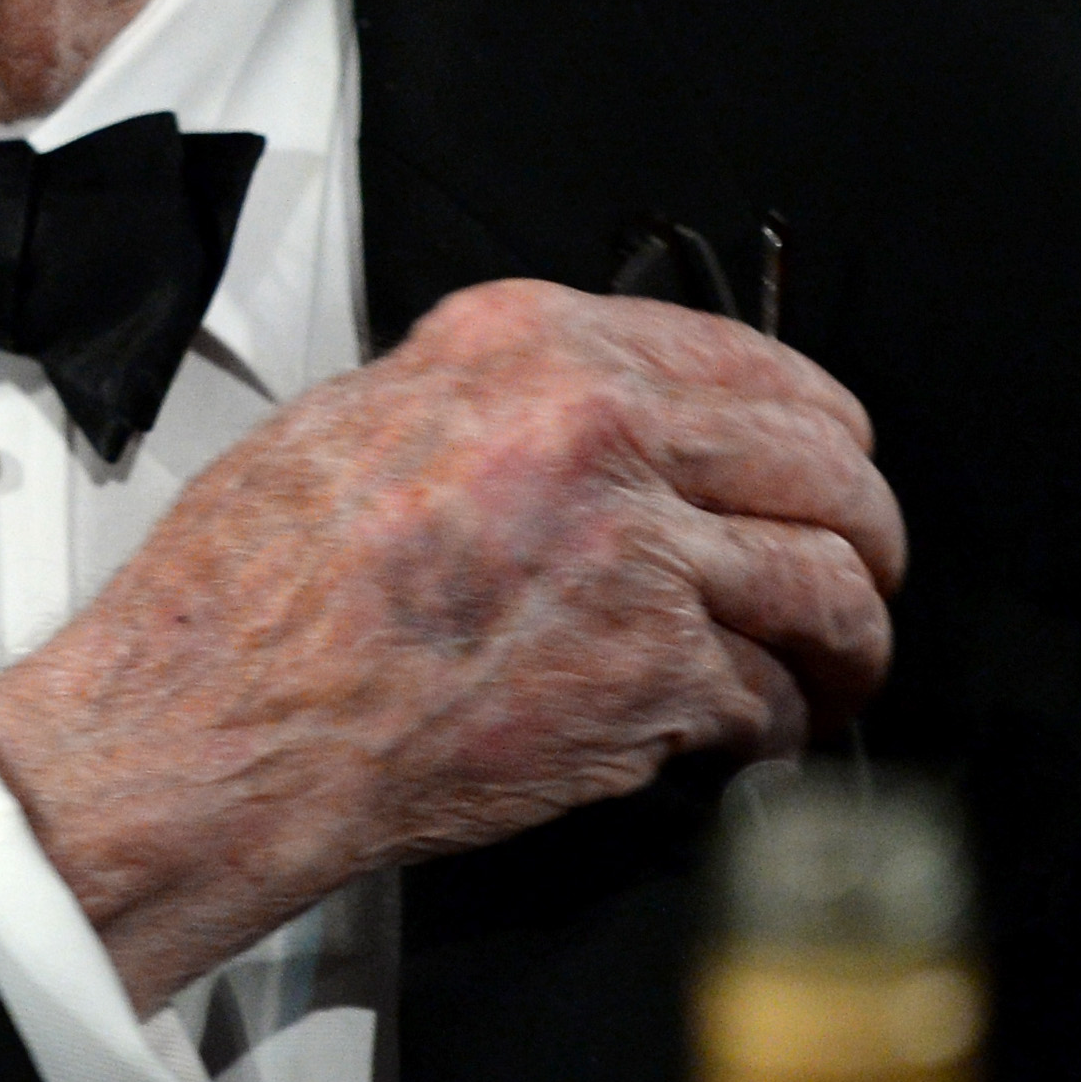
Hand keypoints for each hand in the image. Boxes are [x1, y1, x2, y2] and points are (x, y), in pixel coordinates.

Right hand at [0, 279, 901, 1011]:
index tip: (825, 465)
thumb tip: (591, 417)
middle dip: (863, 532)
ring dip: (851, 640)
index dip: (814, 428)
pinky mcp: (650, 678)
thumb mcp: (364, 414)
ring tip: (840, 671)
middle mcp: (600, 428)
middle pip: (825, 466)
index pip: (751, 358)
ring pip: (829, 587)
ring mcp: (639, 554)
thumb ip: (496, 396)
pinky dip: (779, 728)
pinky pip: (774, 699)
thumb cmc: (254, 590)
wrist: (217, 719)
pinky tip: (753, 736)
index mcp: (529, 345)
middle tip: (858, 574)